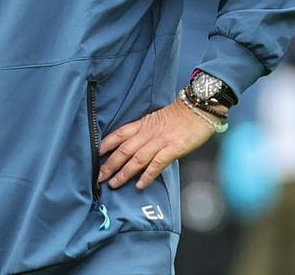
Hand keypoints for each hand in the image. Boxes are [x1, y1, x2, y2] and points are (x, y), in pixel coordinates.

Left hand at [97, 99, 216, 190]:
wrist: (199, 109)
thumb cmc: (181, 114)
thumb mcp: (158, 118)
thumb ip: (146, 130)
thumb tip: (136, 144)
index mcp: (143, 124)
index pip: (120, 134)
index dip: (106, 144)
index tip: (95, 154)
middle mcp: (148, 133)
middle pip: (124, 150)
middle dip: (110, 164)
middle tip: (99, 177)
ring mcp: (160, 141)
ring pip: (137, 159)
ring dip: (124, 173)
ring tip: (114, 184)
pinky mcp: (173, 149)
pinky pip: (157, 164)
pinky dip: (147, 175)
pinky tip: (140, 185)